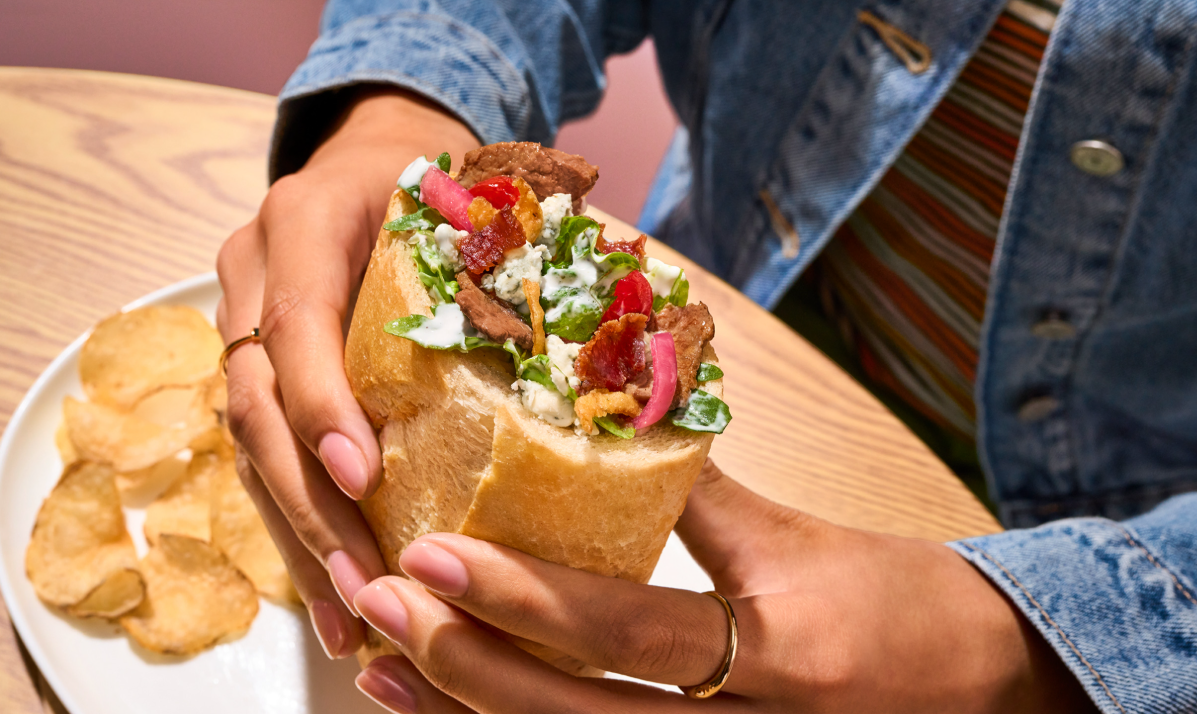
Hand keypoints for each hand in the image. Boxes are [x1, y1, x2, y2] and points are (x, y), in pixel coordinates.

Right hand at [216, 89, 478, 657]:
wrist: (374, 151)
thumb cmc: (437, 178)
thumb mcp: (467, 195)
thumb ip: (502, 254)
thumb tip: (608, 345)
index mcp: (304, 223)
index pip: (296, 322)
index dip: (322, 402)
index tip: (361, 476)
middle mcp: (254, 277)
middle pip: (255, 405)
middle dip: (307, 503)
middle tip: (366, 579)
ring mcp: (244, 328)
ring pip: (248, 448)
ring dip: (299, 538)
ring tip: (352, 616)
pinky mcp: (256, 374)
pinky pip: (262, 460)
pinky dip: (299, 530)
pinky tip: (337, 594)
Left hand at [349, 460, 1097, 712]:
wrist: (995, 686)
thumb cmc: (912, 606)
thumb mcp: (803, 542)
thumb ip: (701, 495)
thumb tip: (613, 426)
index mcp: (780, 653)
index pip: (625, 632)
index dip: (519, 594)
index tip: (426, 549)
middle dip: (460, 664)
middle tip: (377, 601)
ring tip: (382, 663)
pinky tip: (452, 708)